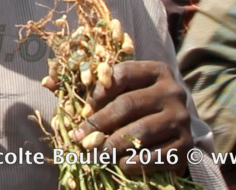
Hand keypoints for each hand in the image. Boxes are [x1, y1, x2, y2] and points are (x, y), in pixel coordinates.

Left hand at [74, 61, 190, 175]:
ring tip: (95, 154)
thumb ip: (89, 86)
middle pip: (128, 104)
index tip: (83, 108)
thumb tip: (48, 83)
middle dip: (99, 123)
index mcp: (157, 71)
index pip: (122, 74)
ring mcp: (182, 118)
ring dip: (113, 145)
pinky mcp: (187, 145)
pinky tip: (121, 164)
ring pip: (141, 131)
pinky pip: (157, 155)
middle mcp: (173, 91)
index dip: (98, 91)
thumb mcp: (122, 91)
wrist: (176, 130)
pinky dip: (136, 162)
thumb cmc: (141, 106)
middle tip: (79, 138)